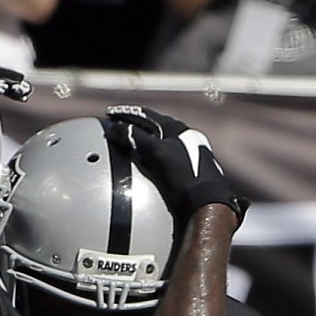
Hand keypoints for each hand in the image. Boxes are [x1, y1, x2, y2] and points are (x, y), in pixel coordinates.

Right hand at [104, 108, 248, 224]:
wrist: (204, 201)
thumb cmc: (184, 175)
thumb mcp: (157, 153)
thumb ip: (137, 139)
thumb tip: (117, 129)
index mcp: (177, 128)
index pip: (147, 115)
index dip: (127, 113)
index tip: (112, 114)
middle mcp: (184, 137)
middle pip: (154, 127)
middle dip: (135, 126)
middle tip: (119, 128)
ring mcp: (186, 152)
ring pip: (160, 141)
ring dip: (144, 142)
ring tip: (130, 144)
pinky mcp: (187, 168)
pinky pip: (164, 157)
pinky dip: (151, 156)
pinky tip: (146, 164)